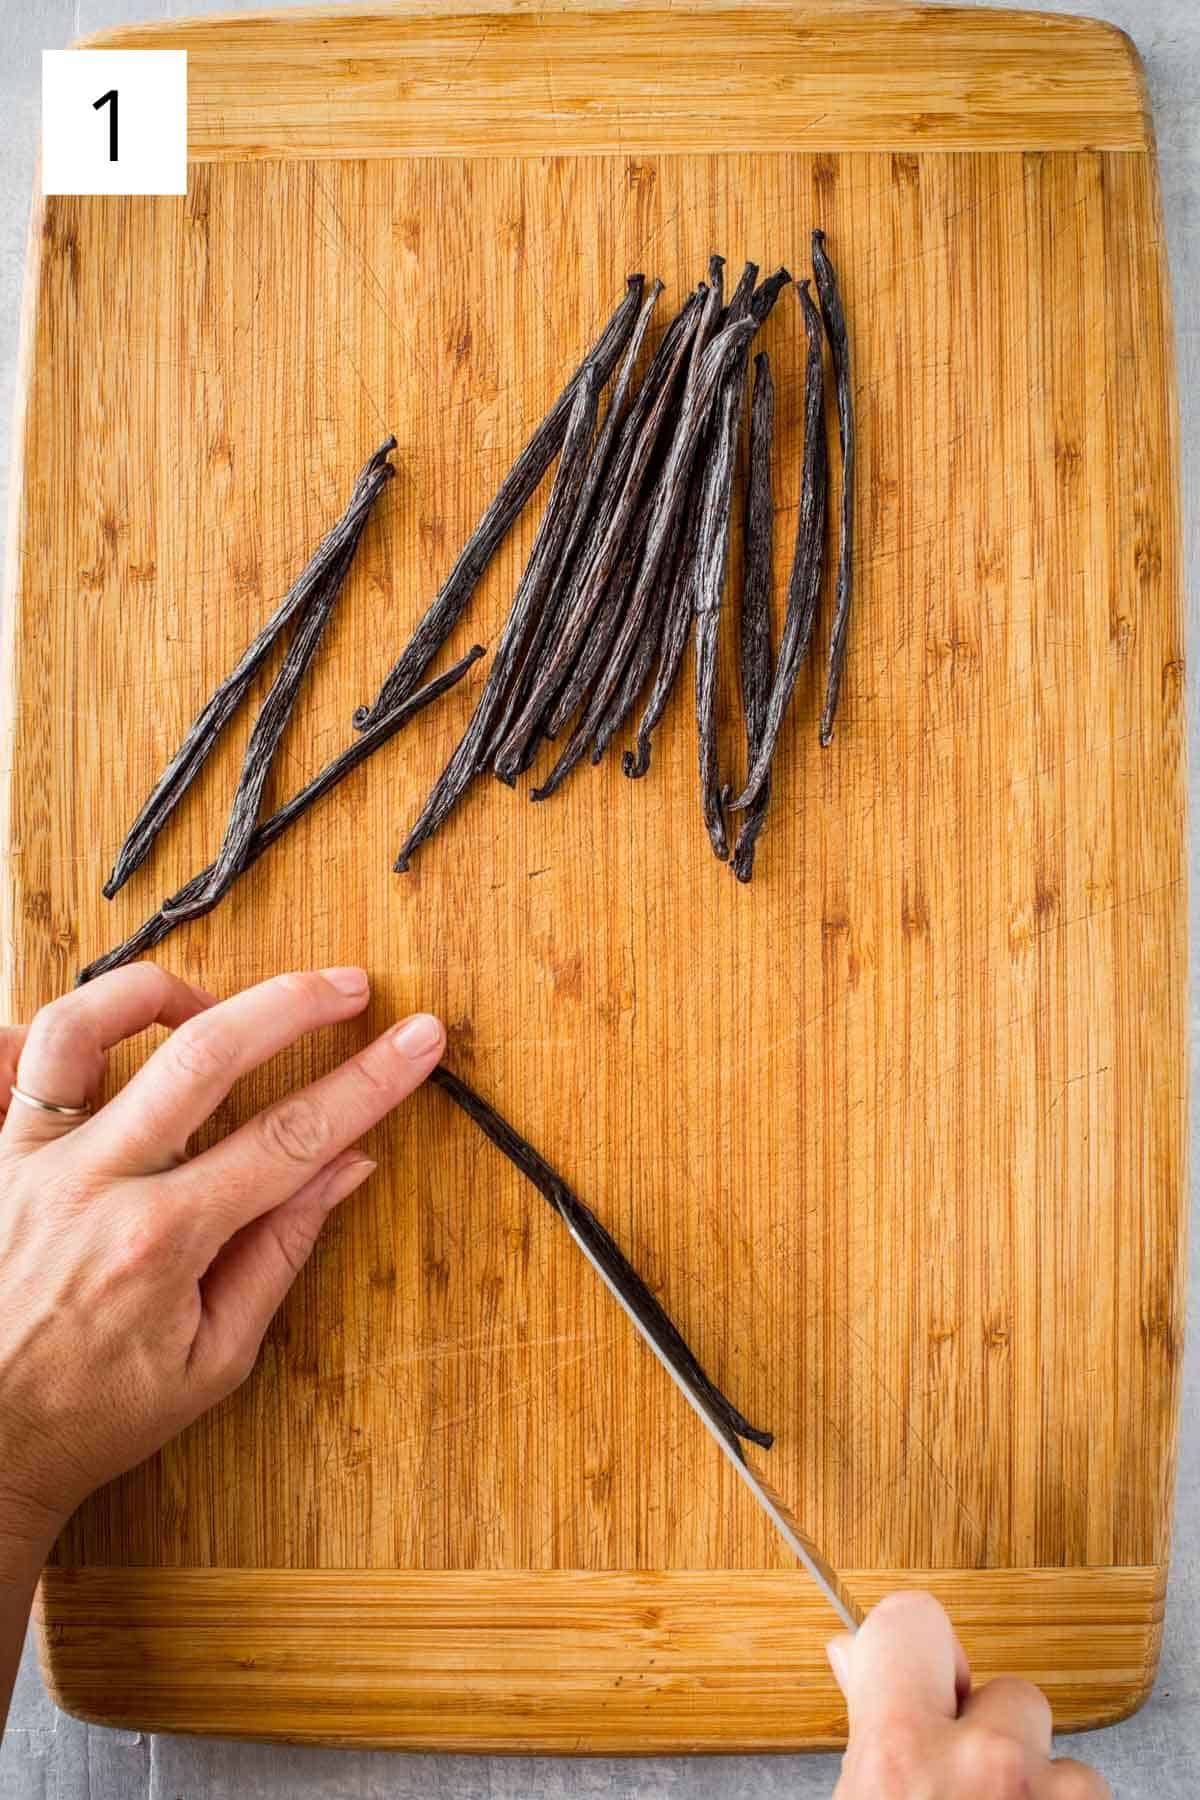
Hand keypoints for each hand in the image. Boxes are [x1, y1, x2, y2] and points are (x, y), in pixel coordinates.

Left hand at [0, 963, 443, 1563]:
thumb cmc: (94, 1412)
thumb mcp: (214, 1358)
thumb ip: (281, 1250)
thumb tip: (348, 1165)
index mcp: (162, 1242)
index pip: (293, 1136)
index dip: (368, 1081)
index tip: (418, 1040)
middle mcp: (91, 1184)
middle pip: (205, 1053)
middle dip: (292, 1004)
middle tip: (348, 985)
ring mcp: (27, 1160)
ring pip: (84, 1026)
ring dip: (156, 993)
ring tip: (205, 1003)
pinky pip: (5, 1058)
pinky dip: (50, 1035)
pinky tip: (100, 1046)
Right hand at [829, 1592, 1110, 1797]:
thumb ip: (863, 1732)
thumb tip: (853, 1656)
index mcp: (899, 1754)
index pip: (912, 1619)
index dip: (908, 1646)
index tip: (911, 1676)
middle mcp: (984, 1764)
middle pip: (1006, 1690)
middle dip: (987, 1728)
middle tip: (954, 1784)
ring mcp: (1052, 1796)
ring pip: (1056, 1750)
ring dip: (1033, 1781)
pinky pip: (1087, 1792)